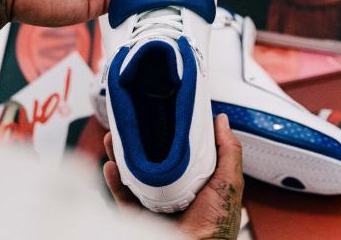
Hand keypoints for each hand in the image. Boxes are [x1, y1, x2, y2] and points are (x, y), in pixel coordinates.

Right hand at [103, 114, 243, 239]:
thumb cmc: (217, 225)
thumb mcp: (229, 181)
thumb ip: (228, 151)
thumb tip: (222, 121)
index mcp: (192, 179)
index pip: (177, 151)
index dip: (167, 133)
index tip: (159, 114)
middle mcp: (171, 189)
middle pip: (149, 160)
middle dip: (137, 142)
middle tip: (130, 125)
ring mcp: (152, 202)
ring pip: (131, 174)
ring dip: (120, 156)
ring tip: (113, 139)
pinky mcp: (138, 215)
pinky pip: (121, 196)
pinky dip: (114, 180)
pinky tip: (112, 166)